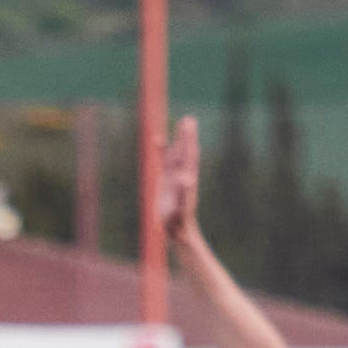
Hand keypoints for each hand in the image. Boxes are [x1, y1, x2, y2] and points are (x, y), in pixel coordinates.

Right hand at [157, 115, 201, 249]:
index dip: (188, 140)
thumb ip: (184, 193)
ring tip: (180, 123)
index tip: (189, 126)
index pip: (188, 154)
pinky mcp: (165, 180)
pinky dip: (162, 150)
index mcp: (187, 177)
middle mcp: (182, 173)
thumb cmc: (179, 220)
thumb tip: (187, 179)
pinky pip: (164, 161)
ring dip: (177, 139)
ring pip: (176, 153)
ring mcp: (174, 175)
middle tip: (188, 119)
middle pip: (184, 150)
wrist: (176, 228)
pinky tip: (158, 140)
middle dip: (186, 136)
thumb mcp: (181, 207)